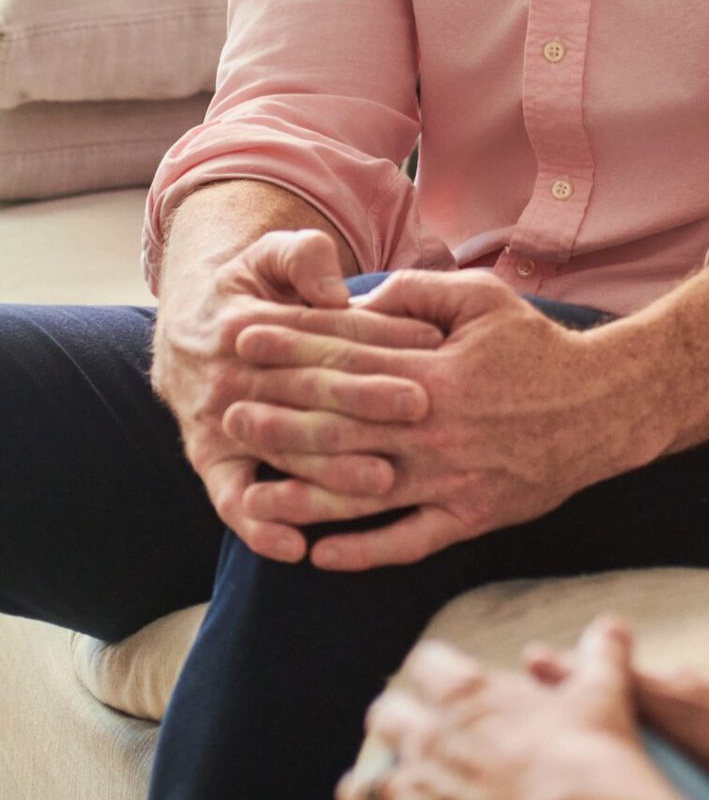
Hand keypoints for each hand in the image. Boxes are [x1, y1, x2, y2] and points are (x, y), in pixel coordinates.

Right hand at [151, 228, 441, 561]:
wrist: (185, 324)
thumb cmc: (248, 288)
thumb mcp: (268, 252)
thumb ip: (302, 255)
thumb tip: (333, 289)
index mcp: (249, 325)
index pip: (324, 335)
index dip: (379, 336)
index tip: (431, 341)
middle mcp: (231, 380)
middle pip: (309, 394)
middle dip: (367, 402)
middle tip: (422, 409)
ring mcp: (218, 426)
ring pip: (282, 453)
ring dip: (331, 472)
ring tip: (384, 482)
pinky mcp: (210, 463)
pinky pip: (232, 502)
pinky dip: (260, 527)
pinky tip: (298, 547)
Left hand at [225, 268, 630, 569]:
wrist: (605, 408)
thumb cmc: (538, 349)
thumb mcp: (484, 300)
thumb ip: (419, 293)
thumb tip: (361, 298)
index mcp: (435, 374)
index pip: (345, 362)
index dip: (290, 350)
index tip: (243, 340)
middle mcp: (435, 432)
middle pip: (339, 429)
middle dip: (277, 421)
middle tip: (226, 413)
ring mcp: (451, 480)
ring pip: (362, 494)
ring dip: (302, 496)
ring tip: (251, 494)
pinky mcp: (471, 517)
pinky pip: (407, 541)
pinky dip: (363, 552)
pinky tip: (319, 553)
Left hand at [327, 624, 670, 799]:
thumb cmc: (594, 754)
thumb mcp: (604, 689)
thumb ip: (601, 653)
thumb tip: (613, 623)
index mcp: (469, 694)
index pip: (425, 663)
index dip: (432, 675)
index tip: (442, 688)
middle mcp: (430, 736)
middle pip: (384, 717)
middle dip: (393, 729)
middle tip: (412, 745)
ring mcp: (414, 794)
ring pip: (357, 787)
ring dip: (364, 795)